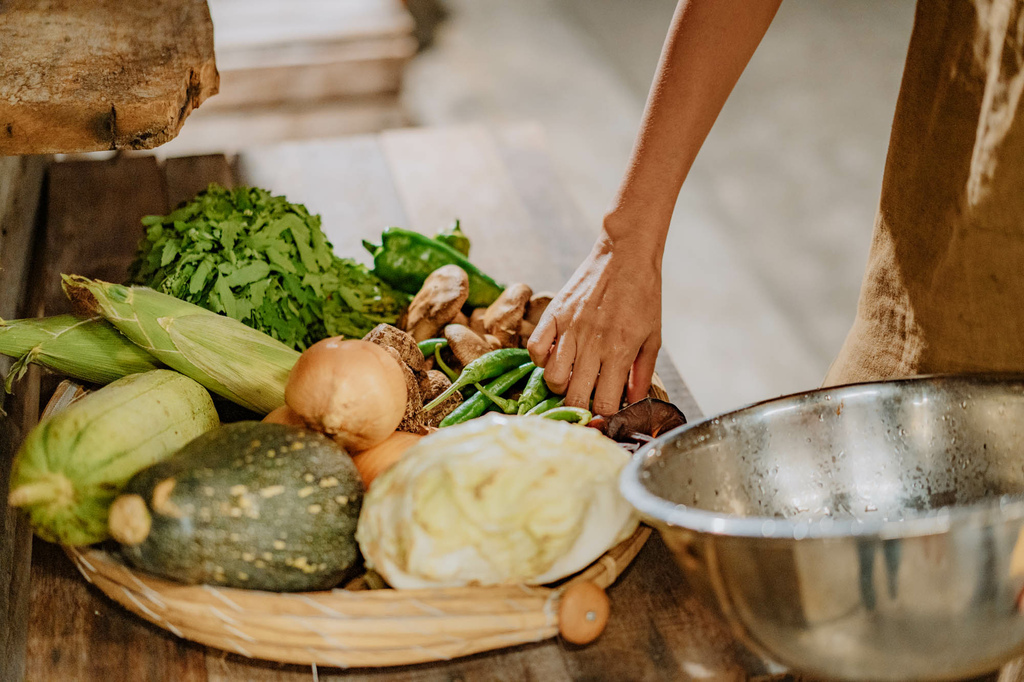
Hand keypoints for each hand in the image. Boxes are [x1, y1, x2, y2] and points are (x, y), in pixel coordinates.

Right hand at [527, 230, 661, 415]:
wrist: (626, 255)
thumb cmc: (644, 297)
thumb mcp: (653, 337)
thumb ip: (642, 373)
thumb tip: (633, 403)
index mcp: (620, 351)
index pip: (604, 404)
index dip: (604, 415)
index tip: (605, 411)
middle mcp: (592, 344)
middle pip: (574, 397)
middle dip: (580, 407)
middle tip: (586, 398)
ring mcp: (570, 328)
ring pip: (552, 377)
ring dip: (560, 385)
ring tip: (571, 377)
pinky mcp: (554, 314)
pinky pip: (535, 349)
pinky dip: (541, 359)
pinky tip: (555, 356)